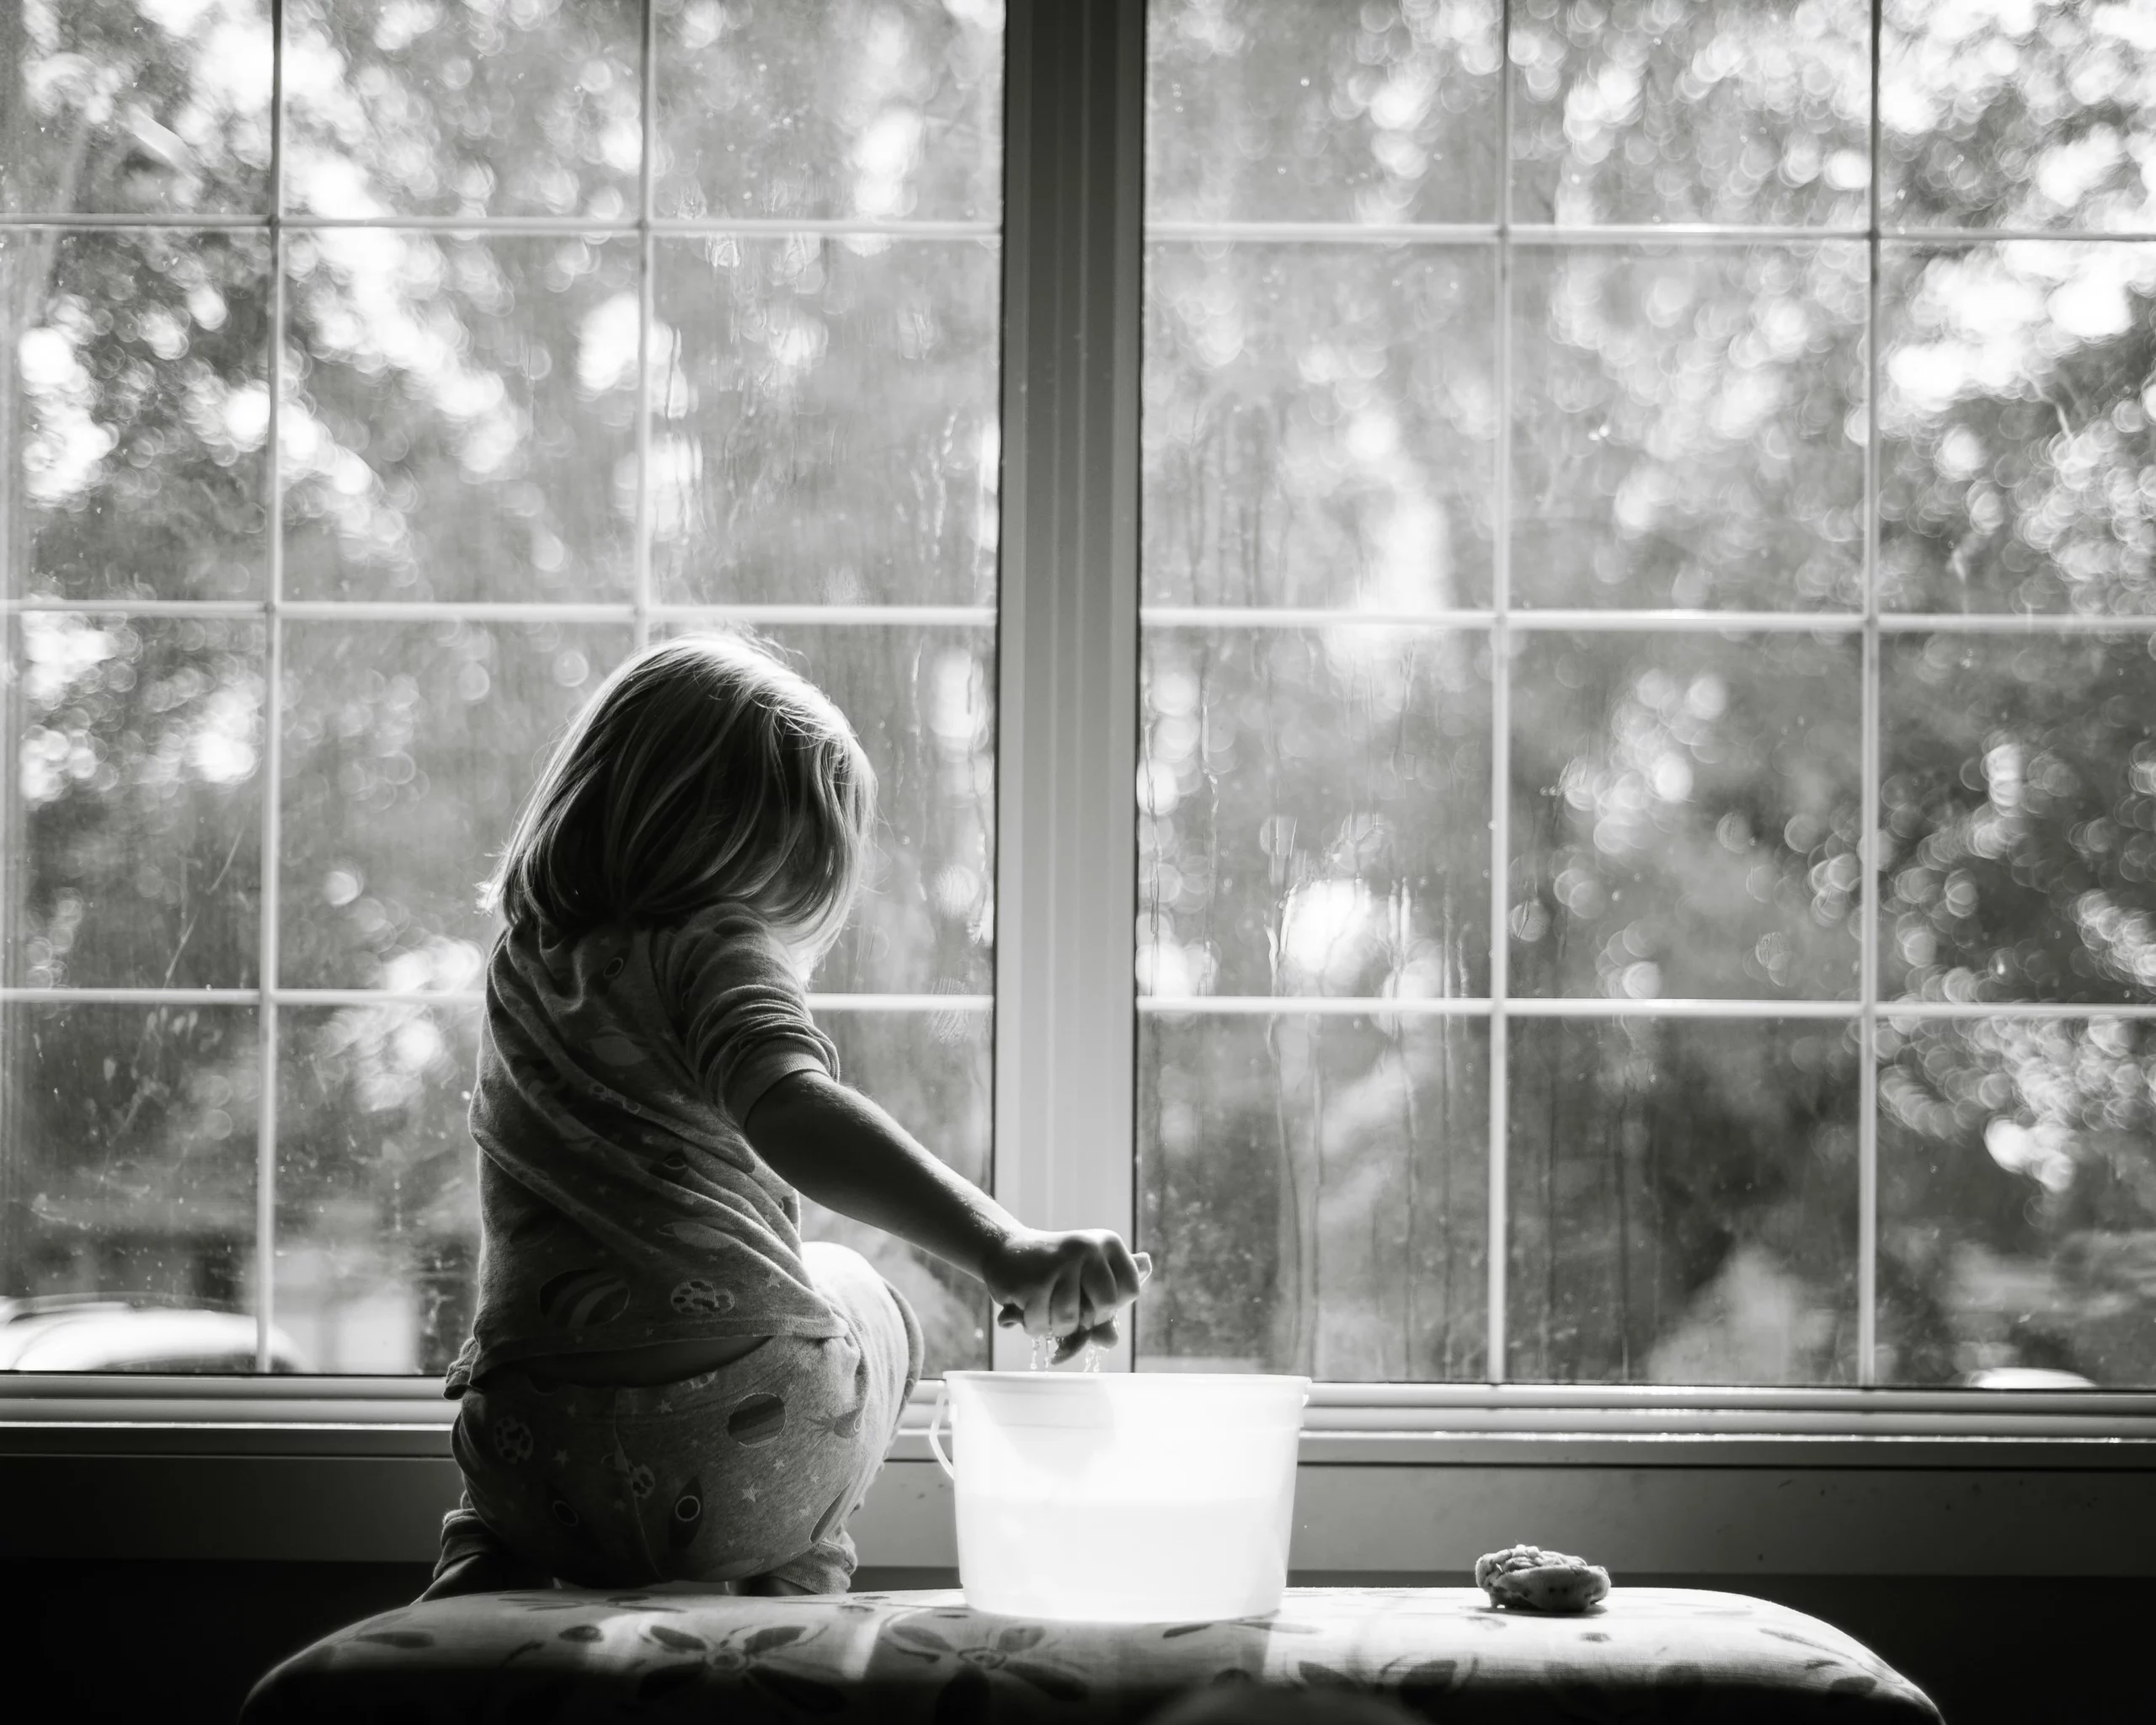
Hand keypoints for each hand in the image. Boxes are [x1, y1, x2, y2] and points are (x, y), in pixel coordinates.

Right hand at [982, 1228, 1150, 1361]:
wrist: (1004, 1248)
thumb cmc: (1052, 1269)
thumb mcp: (1084, 1280)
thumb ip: (1104, 1306)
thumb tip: (1112, 1341)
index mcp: (1107, 1243)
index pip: (1131, 1288)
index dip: (1112, 1305)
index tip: (1090, 1298)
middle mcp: (1087, 1247)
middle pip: (1106, 1306)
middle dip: (1086, 1319)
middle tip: (1066, 1306)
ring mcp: (1059, 1263)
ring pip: (1070, 1320)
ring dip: (1054, 1325)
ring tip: (1043, 1306)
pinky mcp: (1032, 1281)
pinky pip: (1041, 1324)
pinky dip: (1033, 1325)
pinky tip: (1025, 1305)